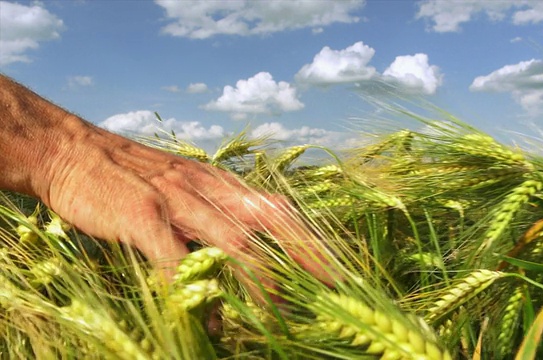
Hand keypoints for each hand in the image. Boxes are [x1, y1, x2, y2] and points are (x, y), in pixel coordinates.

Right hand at [40, 123, 335, 295]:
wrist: (69, 150)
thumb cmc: (127, 173)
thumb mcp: (179, 184)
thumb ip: (207, 214)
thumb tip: (233, 257)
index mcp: (219, 181)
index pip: (277, 207)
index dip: (308, 237)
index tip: (332, 267)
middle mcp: (207, 187)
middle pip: (270, 221)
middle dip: (305, 255)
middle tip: (329, 289)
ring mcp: (177, 201)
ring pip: (236, 244)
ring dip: (261, 284)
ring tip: (276, 318)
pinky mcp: (143, 218)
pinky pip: (180, 262)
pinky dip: (199, 294)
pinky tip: (210, 321)